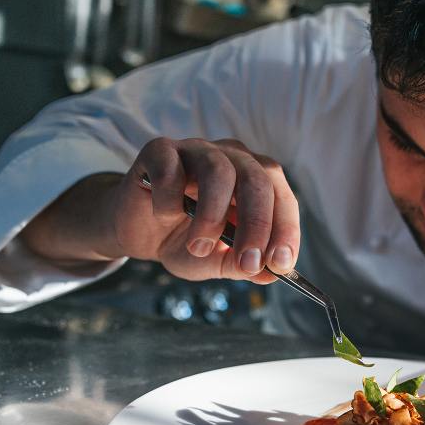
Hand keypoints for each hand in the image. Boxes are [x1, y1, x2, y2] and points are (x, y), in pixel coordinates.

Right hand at [105, 137, 299, 283]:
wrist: (139, 234)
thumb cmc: (184, 240)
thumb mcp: (217, 261)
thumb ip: (242, 264)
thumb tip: (269, 274)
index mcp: (255, 180)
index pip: (282, 197)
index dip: (285, 230)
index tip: (280, 264)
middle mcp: (232, 158)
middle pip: (257, 179)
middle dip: (257, 225)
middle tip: (248, 262)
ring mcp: (196, 150)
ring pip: (217, 170)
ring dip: (213, 215)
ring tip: (199, 247)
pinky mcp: (159, 151)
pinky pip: (171, 169)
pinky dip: (169, 199)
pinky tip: (163, 216)